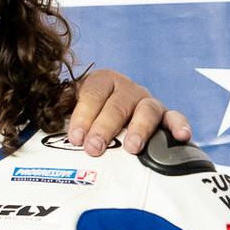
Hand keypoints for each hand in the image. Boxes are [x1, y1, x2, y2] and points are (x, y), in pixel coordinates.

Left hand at [68, 69, 191, 155]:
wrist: (106, 113)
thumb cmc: (85, 115)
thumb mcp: (68, 108)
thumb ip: (58, 109)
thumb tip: (47, 114)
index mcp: (101, 81)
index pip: (93, 93)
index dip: (83, 115)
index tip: (75, 138)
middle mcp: (126, 89)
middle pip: (118, 104)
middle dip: (105, 127)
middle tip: (94, 148)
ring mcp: (147, 101)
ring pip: (147, 110)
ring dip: (139, 129)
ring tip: (132, 148)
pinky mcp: (165, 116)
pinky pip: (175, 118)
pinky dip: (179, 125)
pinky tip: (182, 136)